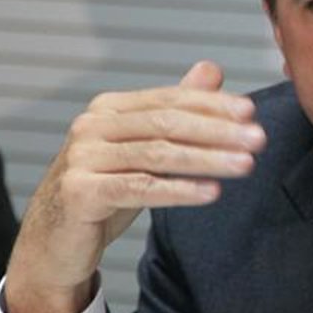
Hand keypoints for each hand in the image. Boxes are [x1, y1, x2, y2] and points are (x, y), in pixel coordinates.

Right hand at [5, 61, 265, 312]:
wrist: (54, 242)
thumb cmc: (103, 191)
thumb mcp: (140, 148)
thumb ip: (173, 110)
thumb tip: (212, 70)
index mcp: (109, 109)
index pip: (169, 99)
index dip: (212, 104)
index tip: (251, 112)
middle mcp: (92, 126)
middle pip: (166, 123)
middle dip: (217, 130)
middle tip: (258, 139)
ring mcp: (83, 158)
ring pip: (157, 154)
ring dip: (207, 159)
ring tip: (245, 165)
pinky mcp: (80, 192)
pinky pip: (140, 188)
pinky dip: (179, 190)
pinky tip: (211, 192)